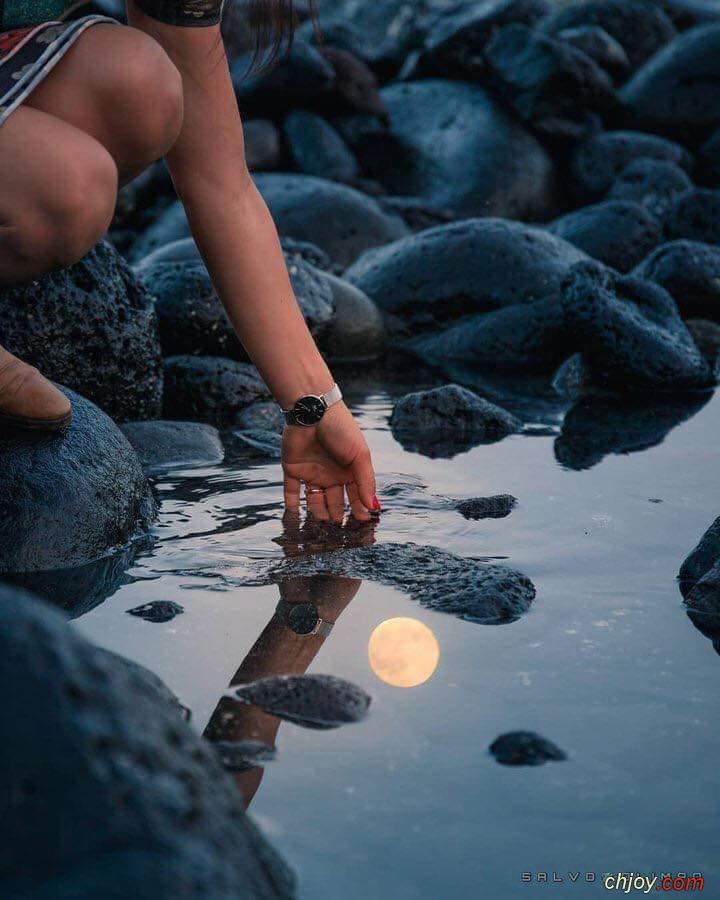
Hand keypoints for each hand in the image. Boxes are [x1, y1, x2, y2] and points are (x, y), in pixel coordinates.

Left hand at [281, 402, 379, 521]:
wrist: (313, 410)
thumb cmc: (341, 430)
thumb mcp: (360, 455)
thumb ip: (366, 482)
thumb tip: (373, 507)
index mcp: (349, 471)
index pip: (355, 497)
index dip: (359, 511)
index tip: (362, 526)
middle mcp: (331, 475)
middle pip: (334, 502)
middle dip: (337, 517)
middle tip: (338, 533)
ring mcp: (312, 473)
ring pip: (314, 501)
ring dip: (317, 514)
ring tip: (320, 528)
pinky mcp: (293, 470)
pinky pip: (291, 491)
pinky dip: (291, 504)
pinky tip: (295, 516)